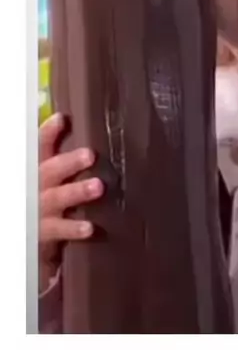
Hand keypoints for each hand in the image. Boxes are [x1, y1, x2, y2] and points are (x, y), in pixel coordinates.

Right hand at [39, 113, 103, 292]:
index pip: (40, 145)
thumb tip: (74, 122)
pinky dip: (74, 228)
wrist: (28, 228)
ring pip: (57, 197)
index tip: (62, 119)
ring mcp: (39, 207)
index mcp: (38, 165)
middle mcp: (36, 183)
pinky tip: (89, 227)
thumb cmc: (42, 193)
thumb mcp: (47, 170)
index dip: (49, 132)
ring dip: (77, 192)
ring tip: (97, 186)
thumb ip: (57, 149)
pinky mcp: (44, 230)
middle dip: (69, 162)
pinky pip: (59, 229)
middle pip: (51, 169)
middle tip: (89, 155)